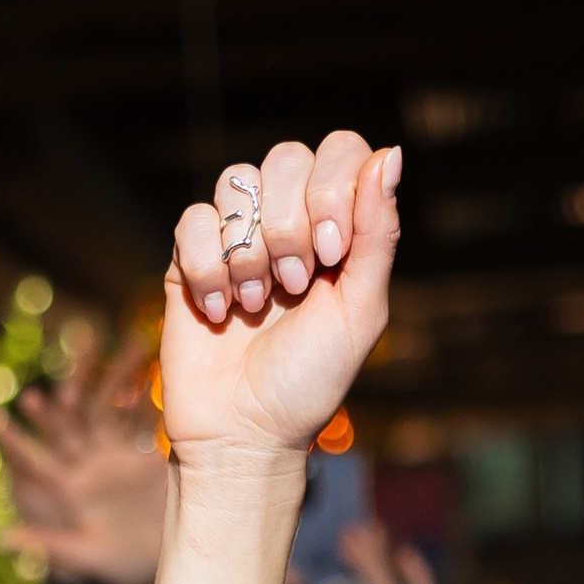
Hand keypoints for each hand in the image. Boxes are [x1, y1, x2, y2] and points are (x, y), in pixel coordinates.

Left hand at [0, 341, 168, 583]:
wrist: (154, 569)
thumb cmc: (112, 570)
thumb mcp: (82, 557)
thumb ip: (48, 544)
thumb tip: (2, 541)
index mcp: (65, 488)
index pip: (30, 460)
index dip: (10, 441)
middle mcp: (85, 465)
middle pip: (67, 419)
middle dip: (65, 385)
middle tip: (62, 349)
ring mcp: (114, 457)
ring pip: (106, 407)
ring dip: (111, 373)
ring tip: (112, 337)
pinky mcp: (143, 458)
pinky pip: (141, 419)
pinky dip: (144, 392)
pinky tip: (150, 361)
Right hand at [162, 133, 399, 466]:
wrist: (245, 433)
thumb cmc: (310, 381)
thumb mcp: (360, 310)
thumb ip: (378, 233)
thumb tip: (393, 153)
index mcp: (336, 227)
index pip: (339, 150)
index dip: (333, 188)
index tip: (332, 254)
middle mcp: (287, 222)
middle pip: (286, 157)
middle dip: (291, 225)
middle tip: (295, 287)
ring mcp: (236, 237)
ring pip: (237, 181)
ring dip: (250, 249)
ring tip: (256, 305)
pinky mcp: (190, 259)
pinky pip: (193, 219)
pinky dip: (208, 266)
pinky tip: (220, 311)